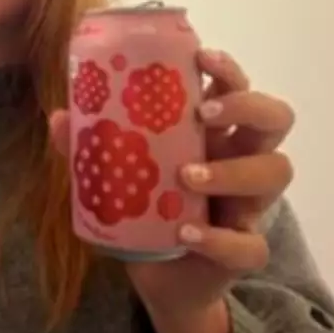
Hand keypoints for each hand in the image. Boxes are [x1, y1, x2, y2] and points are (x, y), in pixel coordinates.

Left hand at [50, 48, 294, 316]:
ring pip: (274, 172)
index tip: (200, 57)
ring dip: (231, 170)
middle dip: (245, 106)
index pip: (236, 86)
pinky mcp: (244, 249)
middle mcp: (239, 159)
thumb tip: (59, 117)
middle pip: (274, 117)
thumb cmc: (145, 205)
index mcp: (211, 132)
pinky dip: (218, 238)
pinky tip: (185, 232)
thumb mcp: (116, 170)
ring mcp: (248, 204)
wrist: (158, 275)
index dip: (227, 68)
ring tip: (186, 175)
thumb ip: (91, 144)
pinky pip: (250, 244)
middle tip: (202, 115)